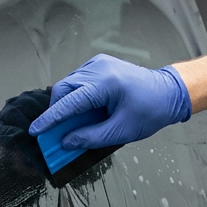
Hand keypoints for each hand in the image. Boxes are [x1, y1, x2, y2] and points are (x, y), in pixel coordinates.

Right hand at [27, 54, 190, 149]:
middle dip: (56, 111)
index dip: (50, 119)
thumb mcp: (121, 131)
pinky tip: (82, 111)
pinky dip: (75, 96)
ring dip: (65, 104)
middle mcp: (99, 68)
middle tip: (54, 132)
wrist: (169, 92)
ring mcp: (99, 64)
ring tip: (70, 124)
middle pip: (64, 89)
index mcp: (106, 83)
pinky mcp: (100, 65)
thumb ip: (91, 137)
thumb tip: (67, 142)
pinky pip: (78, 80)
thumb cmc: (151, 110)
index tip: (36, 131)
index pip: (69, 102)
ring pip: (69, 84)